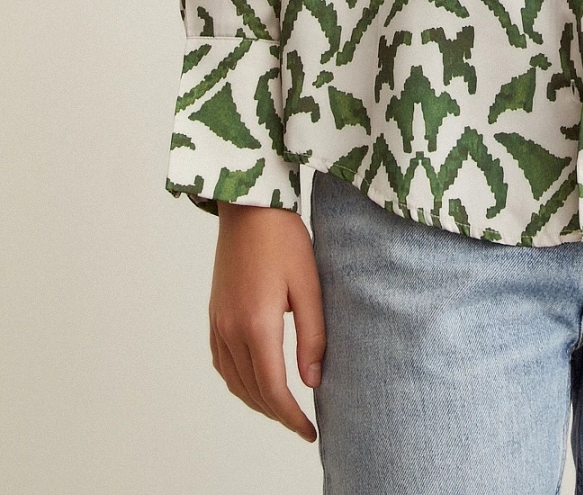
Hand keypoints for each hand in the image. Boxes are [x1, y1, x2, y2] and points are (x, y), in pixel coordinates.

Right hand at [209, 202, 325, 441]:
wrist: (249, 206)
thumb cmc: (284, 239)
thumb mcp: (309, 285)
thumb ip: (312, 336)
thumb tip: (312, 382)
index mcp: (257, 324)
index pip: (272, 388)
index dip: (291, 417)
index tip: (310, 431)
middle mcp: (231, 329)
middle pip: (251, 390)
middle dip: (276, 413)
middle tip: (302, 424)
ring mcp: (218, 322)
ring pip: (233, 380)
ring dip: (257, 401)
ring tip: (283, 409)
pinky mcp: (214, 313)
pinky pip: (222, 362)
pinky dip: (238, 381)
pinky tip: (255, 381)